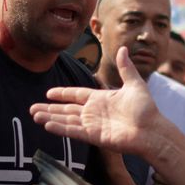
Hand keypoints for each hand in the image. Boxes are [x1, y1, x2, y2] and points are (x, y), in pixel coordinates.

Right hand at [31, 47, 161, 155]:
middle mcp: (94, 112)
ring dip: (50, 117)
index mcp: (101, 99)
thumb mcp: (135, 84)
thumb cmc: (146, 110)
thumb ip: (125, 68)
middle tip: (32, 108)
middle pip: (67, 109)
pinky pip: (73, 131)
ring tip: (34, 115)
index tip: (48, 93)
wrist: (152, 130)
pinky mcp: (94, 136)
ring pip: (66, 120)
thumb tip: (123, 48)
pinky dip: (60, 128)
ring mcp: (93, 125)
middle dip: (49, 108)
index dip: (63, 94)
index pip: (77, 95)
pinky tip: (47, 124)